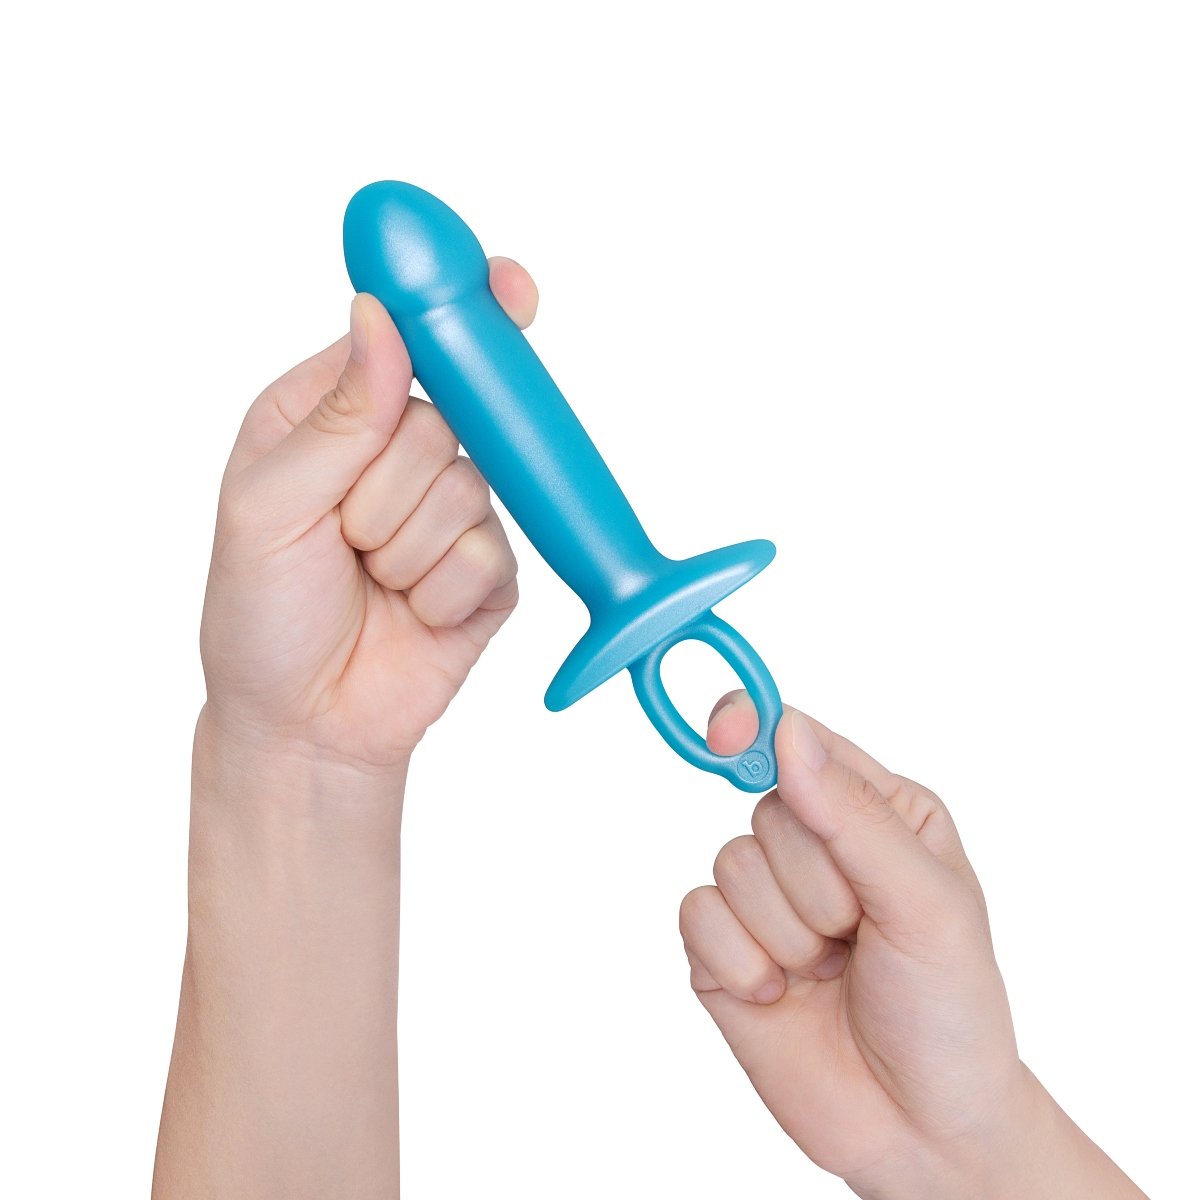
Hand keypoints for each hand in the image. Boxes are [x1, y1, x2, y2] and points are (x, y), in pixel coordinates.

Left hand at [199, 259, 537, 770]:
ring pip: (468, 489)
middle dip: (387, 490)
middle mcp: (393, 453)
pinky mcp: (487, 568)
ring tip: (371, 583)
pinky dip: (441, 592)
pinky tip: (409, 613)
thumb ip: (335, 416)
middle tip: (345, 535)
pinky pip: (489, 553)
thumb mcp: (266, 508)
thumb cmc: (262, 616)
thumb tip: (383, 319)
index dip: (456, 309)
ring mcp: (449, 510)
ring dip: (407, 551)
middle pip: (445, 418)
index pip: (405, 337)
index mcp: (330, 415)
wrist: (306, 725)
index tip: (506, 286)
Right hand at [679, 694, 1143, 1198]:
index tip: (725, 733)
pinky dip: (741, 963)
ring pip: (729, 864)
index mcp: (877, 810)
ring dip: (786, 933)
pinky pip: (697, 918)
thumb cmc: (950, 1010)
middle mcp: (816, 845)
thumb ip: (855, 816)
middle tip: (858, 935)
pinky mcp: (723, 952)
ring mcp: (765, 899)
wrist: (923, 1132)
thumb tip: (785, 733)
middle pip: (764, 809)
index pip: (798, 737)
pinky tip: (783, 996)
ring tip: (831, 972)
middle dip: (814, 883)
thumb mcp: (927, 904)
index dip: (752, 723)